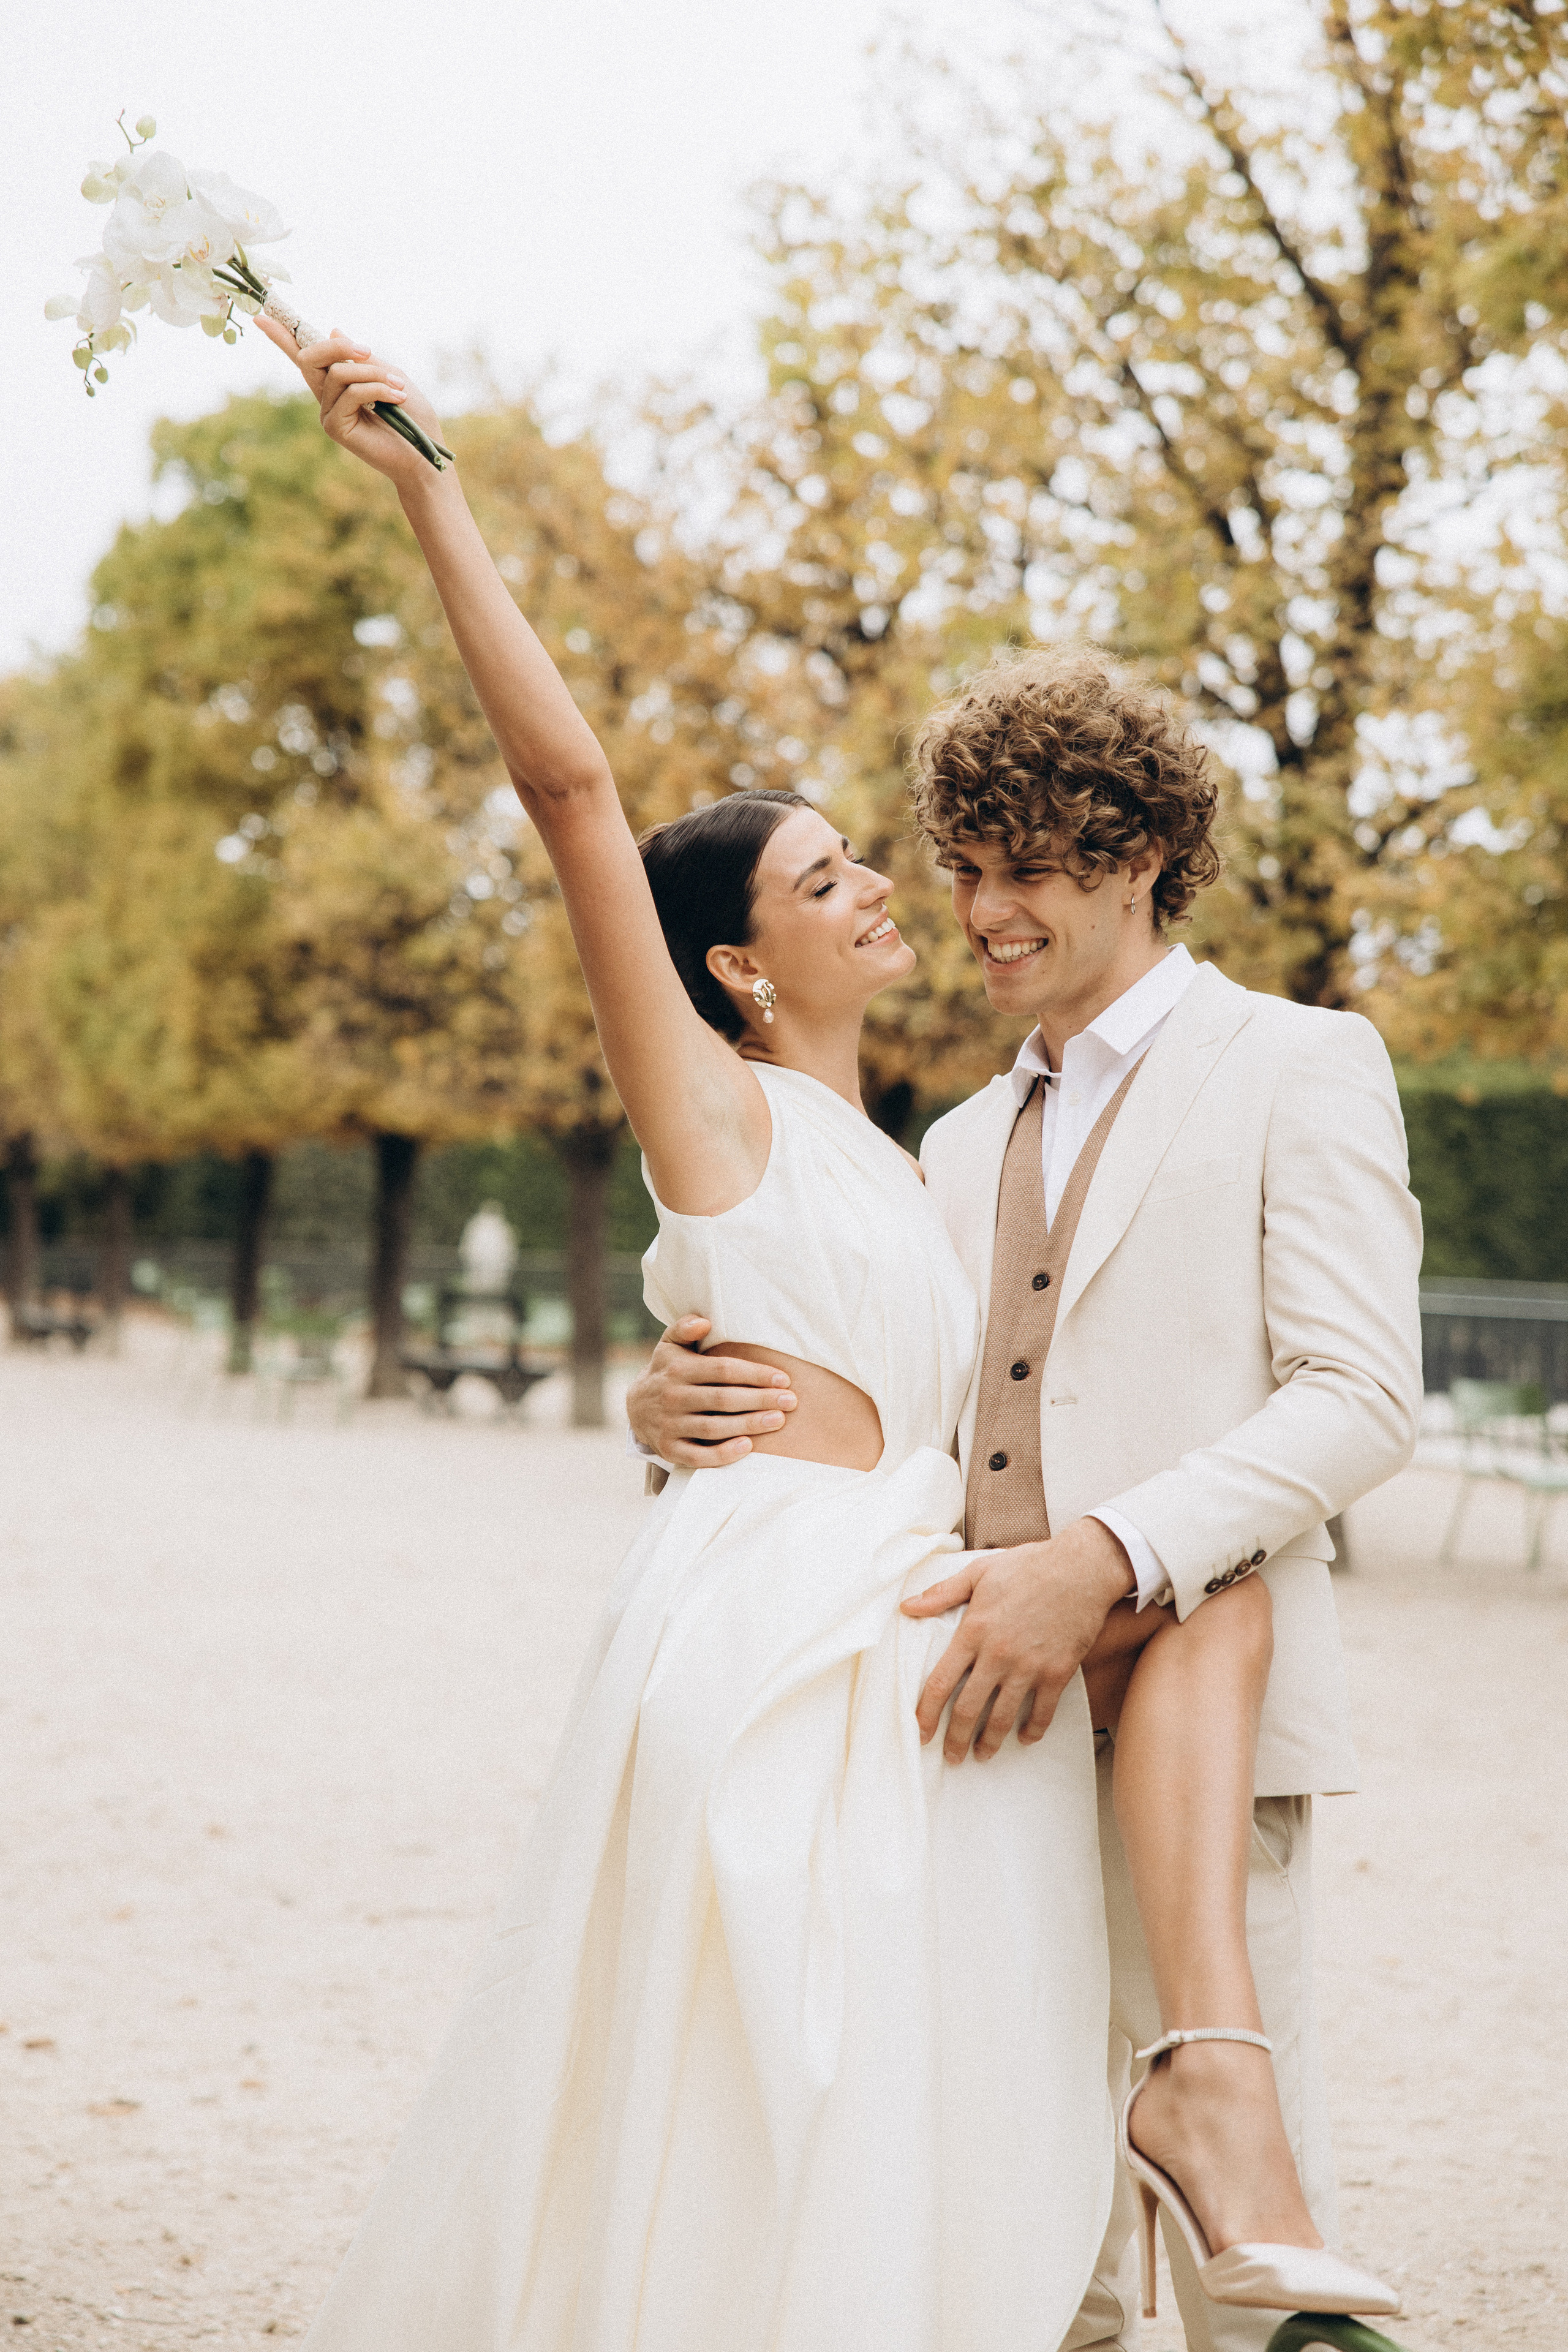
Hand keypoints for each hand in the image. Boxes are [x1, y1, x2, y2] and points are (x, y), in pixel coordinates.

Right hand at [252, 317, 450, 497]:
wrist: (424, 453)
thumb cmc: (412, 415)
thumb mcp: (391, 375)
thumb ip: (363, 359)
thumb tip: (333, 332)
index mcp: (337, 382)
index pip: (304, 356)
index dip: (282, 337)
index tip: (261, 315)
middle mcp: (327, 397)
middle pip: (310, 358)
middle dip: (338, 348)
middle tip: (367, 350)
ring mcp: (328, 413)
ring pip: (337, 374)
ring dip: (372, 373)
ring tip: (399, 387)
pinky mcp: (335, 427)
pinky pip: (350, 394)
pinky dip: (376, 389)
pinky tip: (397, 398)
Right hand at [626, 1315, 796, 1466]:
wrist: (635, 1408)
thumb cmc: (667, 1371)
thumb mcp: (669, 1345)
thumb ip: (684, 1328)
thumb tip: (704, 1321)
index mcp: (678, 1369)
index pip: (723, 1370)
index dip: (755, 1374)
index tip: (783, 1379)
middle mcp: (672, 1397)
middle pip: (723, 1399)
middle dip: (760, 1400)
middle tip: (791, 1401)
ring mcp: (670, 1426)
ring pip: (715, 1428)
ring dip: (749, 1425)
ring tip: (778, 1420)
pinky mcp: (669, 1450)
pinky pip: (699, 1457)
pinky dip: (723, 1454)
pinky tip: (748, 1447)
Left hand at [902, 1517, 1134, 1761]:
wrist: (1081, 1568)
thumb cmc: (1028, 1566)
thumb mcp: (978, 1572)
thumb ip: (941, 1594)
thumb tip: (907, 1607)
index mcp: (973, 1631)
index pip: (939, 1683)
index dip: (926, 1714)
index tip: (921, 1733)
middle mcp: (998, 1655)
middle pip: (968, 1709)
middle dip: (956, 1739)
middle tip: (952, 1757)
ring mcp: (1029, 1666)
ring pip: (1003, 1717)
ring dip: (991, 1742)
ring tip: (983, 1755)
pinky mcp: (1058, 1672)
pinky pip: (1042, 1712)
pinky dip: (1033, 1730)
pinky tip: (1025, 1738)